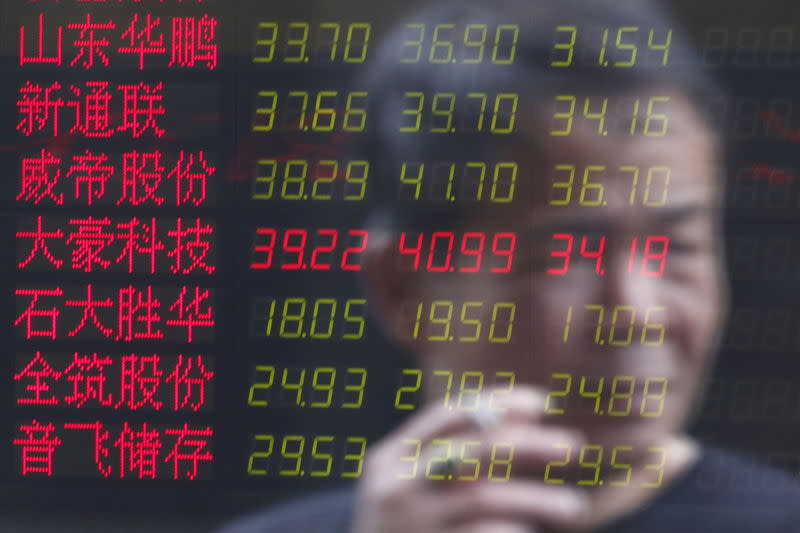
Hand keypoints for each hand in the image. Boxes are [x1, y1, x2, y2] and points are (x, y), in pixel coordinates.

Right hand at [351, 387, 587, 532]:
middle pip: (471, 452)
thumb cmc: (397, 524)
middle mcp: (394, 487)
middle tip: (573, 445)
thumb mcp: (407, 483)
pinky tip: (531, 531)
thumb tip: (527, 417)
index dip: (497, 403)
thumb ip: (450, 452)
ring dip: (536, 498)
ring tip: (574, 505)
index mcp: (389, 457)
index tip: (542, 402)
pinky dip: (511, 532)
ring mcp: (410, 525)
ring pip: (483, 499)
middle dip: (527, 444)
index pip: (447, 414)